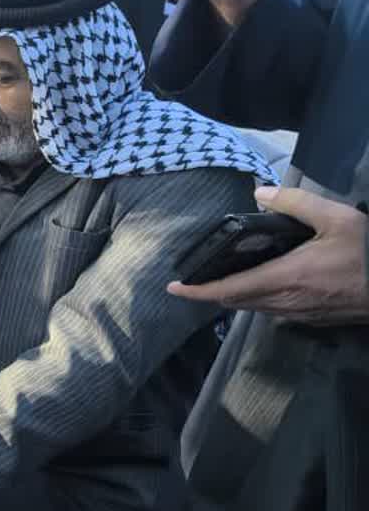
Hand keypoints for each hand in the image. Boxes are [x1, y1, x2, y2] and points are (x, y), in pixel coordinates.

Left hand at [168, 187, 368, 325]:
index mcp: (285, 278)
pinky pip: (273, 311)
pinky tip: (261, 282)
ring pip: (254, 308)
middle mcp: (286, 302)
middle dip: (212, 292)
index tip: (174, 288)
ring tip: (223, 276)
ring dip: (235, 296)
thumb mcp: (336, 218)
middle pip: (236, 301)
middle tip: (197, 276)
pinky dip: (257, 299)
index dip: (198, 291)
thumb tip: (260, 192)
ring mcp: (300, 314)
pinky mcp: (313, 318)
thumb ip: (296, 203)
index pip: (228, 290)